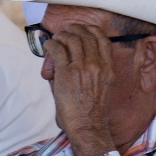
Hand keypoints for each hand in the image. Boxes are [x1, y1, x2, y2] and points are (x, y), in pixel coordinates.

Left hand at [44, 23, 119, 155]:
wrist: (87, 126)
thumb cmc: (91, 110)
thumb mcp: (100, 86)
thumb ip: (89, 69)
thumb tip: (69, 56)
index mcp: (108, 68)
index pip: (102, 38)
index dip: (90, 29)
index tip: (81, 30)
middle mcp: (97, 65)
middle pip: (84, 35)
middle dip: (72, 30)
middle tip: (63, 33)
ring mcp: (82, 68)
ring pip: (70, 39)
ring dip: (60, 37)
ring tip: (54, 42)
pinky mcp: (66, 73)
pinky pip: (56, 49)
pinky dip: (50, 45)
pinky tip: (48, 49)